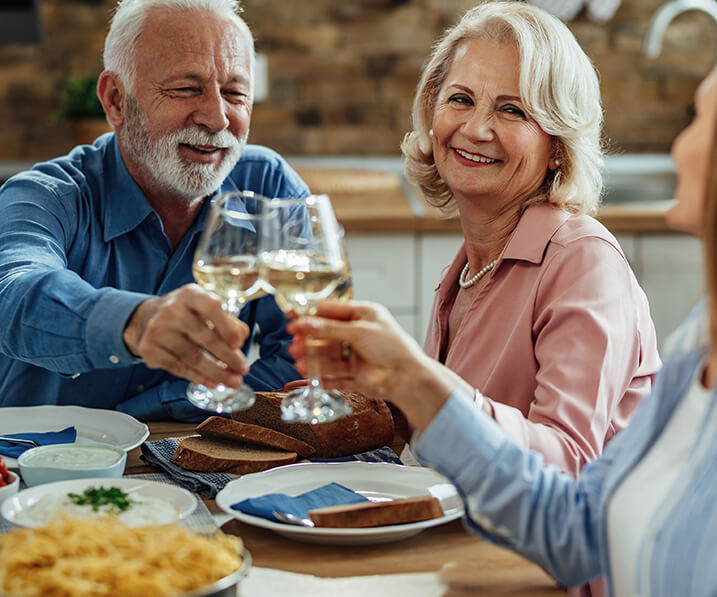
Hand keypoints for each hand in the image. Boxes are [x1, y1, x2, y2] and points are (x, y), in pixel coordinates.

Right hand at [123, 284, 249, 387]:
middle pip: (205, 338)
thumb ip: (227, 319)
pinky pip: (179, 367)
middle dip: (228, 357)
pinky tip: (212, 382)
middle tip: (243, 369)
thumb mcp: (206, 306)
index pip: (212, 308)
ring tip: (232, 380)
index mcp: (190, 294)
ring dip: (216, 372)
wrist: (149, 316)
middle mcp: (172, 310)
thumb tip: (242, 335)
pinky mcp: (149, 349)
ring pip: (193, 357)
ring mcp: (158, 330)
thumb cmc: (186, 312)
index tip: (239, 343)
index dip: (227, 327)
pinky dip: (198, 377)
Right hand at [286, 300, 457, 430]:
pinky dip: (321, 376)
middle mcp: (358, 334)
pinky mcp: (355, 375)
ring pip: (328, 356)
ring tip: (299, 361)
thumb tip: (305, 323)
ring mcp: (356, 356)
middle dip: (310, 340)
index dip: (311, 316)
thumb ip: (330, 329)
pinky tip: (309, 375)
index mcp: (363, 315)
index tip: (292, 319)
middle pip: (327, 335)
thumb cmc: (392, 347)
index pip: (331, 312)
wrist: (407, 377)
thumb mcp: (359, 331)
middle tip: (294, 343)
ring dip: (313, 358)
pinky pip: (334, 376)